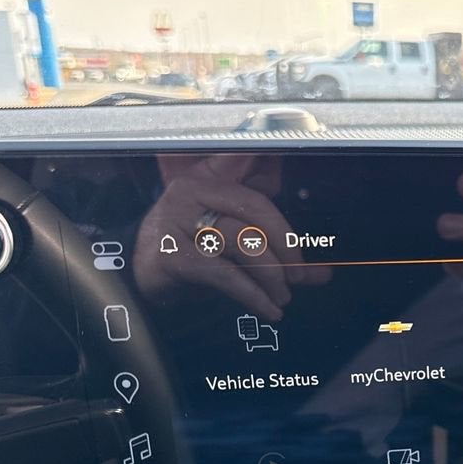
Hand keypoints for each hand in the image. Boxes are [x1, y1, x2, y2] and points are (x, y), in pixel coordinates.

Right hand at [133, 155, 328, 321]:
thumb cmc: (194, 254)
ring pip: (243, 242)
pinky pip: (225, 274)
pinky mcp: (173, 258)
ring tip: (283, 297)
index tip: (295, 154)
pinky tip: (268, 310)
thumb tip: (323, 273)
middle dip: (286, 244)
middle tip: (301, 274)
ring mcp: (179, 222)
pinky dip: (253, 295)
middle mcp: (192, 192)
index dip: (270, 157)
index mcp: (209, 178)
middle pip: (255, 208)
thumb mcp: (235, 245)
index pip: (245, 160)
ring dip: (272, 275)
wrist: (139, 278)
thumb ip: (278, 253)